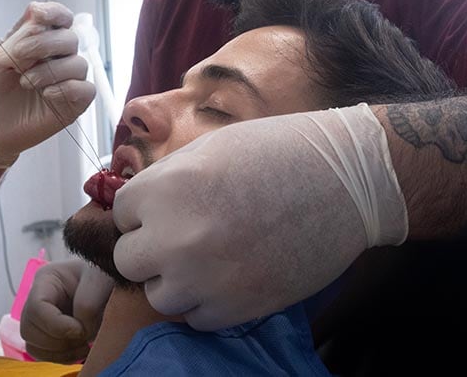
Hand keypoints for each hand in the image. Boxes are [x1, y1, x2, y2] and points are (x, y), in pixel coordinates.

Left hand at [0, 2, 94, 167]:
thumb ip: (19, 35)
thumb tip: (36, 11)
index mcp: (43, 40)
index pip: (61, 18)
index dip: (54, 12)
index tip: (38, 15)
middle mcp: (60, 57)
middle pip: (70, 38)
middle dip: (42, 45)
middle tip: (17, 59)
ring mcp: (70, 80)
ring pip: (78, 64)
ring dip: (49, 71)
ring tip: (26, 83)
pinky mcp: (75, 103)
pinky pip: (86, 89)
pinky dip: (66, 89)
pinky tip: (46, 95)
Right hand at [20, 259, 112, 362]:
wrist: (111, 287)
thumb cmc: (105, 276)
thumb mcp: (100, 280)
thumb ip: (88, 302)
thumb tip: (79, 329)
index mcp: (47, 278)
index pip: (37, 307)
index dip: (57, 325)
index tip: (81, 330)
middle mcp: (37, 298)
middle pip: (29, 330)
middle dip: (59, 341)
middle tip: (84, 336)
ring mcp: (38, 319)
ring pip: (34, 347)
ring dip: (61, 352)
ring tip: (85, 343)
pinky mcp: (45, 336)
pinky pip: (44, 356)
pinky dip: (64, 358)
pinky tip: (82, 348)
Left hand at [112, 104, 407, 329]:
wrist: (345, 182)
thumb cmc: (278, 152)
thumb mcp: (208, 149)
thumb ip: (166, 180)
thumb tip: (138, 206)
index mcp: (166, 188)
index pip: (121, 213)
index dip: (144, 209)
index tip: (169, 207)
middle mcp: (176, 238)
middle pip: (129, 259)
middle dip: (152, 246)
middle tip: (185, 234)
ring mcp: (204, 279)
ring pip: (159, 295)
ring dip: (176, 279)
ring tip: (209, 256)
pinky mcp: (235, 309)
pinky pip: (195, 318)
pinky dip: (206, 301)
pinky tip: (231, 274)